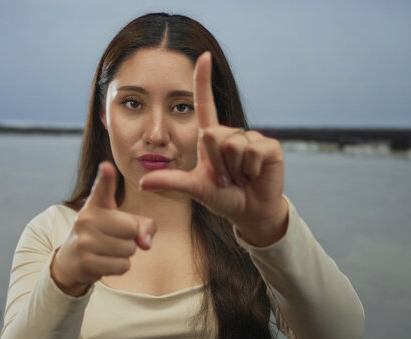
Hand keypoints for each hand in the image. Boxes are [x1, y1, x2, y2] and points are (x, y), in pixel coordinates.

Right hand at [51, 161, 156, 295]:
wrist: (72, 260)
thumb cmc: (104, 235)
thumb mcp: (122, 223)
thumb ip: (143, 225)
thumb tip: (145, 243)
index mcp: (96, 204)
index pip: (102, 188)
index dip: (106, 177)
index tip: (107, 166)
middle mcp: (86, 219)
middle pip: (132, 228)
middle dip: (132, 237)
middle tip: (114, 238)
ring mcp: (84, 241)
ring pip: (129, 249)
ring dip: (126, 254)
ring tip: (108, 250)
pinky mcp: (86, 263)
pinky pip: (123, 266)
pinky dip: (121, 267)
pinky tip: (105, 262)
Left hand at [139, 52, 287, 246]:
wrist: (249, 212)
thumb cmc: (222, 197)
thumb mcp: (194, 189)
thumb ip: (171, 183)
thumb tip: (142, 182)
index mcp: (211, 137)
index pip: (205, 103)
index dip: (203, 80)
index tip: (203, 55)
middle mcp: (230, 133)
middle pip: (214, 136)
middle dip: (217, 163)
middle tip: (226, 178)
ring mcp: (250, 138)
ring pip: (233, 145)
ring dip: (234, 169)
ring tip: (240, 177)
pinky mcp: (268, 146)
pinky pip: (252, 151)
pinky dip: (250, 169)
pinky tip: (254, 175)